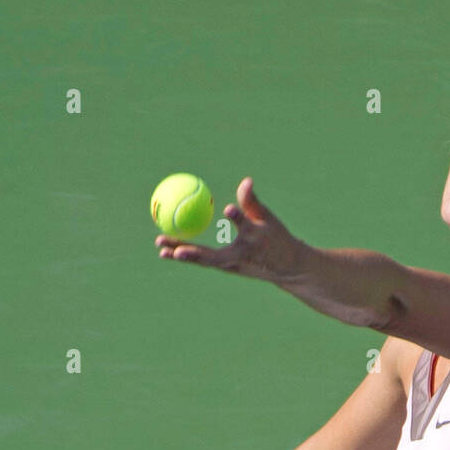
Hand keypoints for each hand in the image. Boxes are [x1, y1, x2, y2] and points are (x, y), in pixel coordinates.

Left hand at [155, 177, 302, 284]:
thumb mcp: (268, 219)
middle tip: (173, 245)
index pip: (246, 227)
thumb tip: (246, 181)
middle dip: (192, 251)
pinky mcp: (228, 268)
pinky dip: (187, 255)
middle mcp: (242, 255)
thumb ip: (252, 202)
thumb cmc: (277, 238)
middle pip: (213, 255)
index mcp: (256, 238)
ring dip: (182, 253)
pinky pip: (204, 260)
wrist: (288, 268)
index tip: (229, 209)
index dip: (238, 218)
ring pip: (204, 260)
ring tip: (161, 246)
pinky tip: (168, 251)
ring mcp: (233, 265)